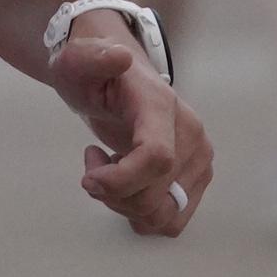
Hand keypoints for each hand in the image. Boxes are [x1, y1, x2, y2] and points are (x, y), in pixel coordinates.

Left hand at [50, 21, 211, 238]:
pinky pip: (171, 219)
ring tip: (112, 173)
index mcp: (162, 108)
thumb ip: (90, 58)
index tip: (89, 176)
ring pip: (164, 215)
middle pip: (154, 196)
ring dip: (127, 206)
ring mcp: (199, 160)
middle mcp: (191, 135)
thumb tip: (119, 57)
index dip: (120, 180)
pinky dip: (142, 212)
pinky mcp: (197, 179)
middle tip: (94, 164)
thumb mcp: (77, 61)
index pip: (157, 158)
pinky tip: (129, 184)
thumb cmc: (93, 76)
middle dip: (112, 194)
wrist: (116, 81)